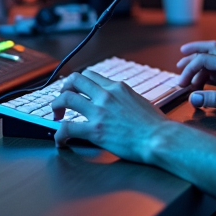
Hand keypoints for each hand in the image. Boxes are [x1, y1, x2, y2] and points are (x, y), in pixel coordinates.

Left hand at [51, 70, 168, 160]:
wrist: (160, 138)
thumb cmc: (155, 124)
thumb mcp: (139, 100)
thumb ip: (124, 97)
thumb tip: (119, 101)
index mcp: (117, 87)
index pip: (90, 75)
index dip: (79, 82)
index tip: (75, 90)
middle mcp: (106, 95)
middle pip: (75, 80)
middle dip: (64, 88)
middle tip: (61, 101)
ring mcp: (99, 111)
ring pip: (66, 99)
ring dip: (56, 107)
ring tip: (56, 116)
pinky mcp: (95, 130)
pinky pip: (67, 128)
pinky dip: (59, 134)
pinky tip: (60, 141)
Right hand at [176, 41, 215, 119]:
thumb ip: (214, 100)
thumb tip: (192, 97)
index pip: (204, 59)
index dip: (189, 69)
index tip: (182, 84)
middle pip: (208, 49)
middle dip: (192, 54)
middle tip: (178, 64)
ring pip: (210, 60)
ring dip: (197, 68)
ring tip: (186, 83)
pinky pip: (215, 71)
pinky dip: (204, 76)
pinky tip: (198, 86)